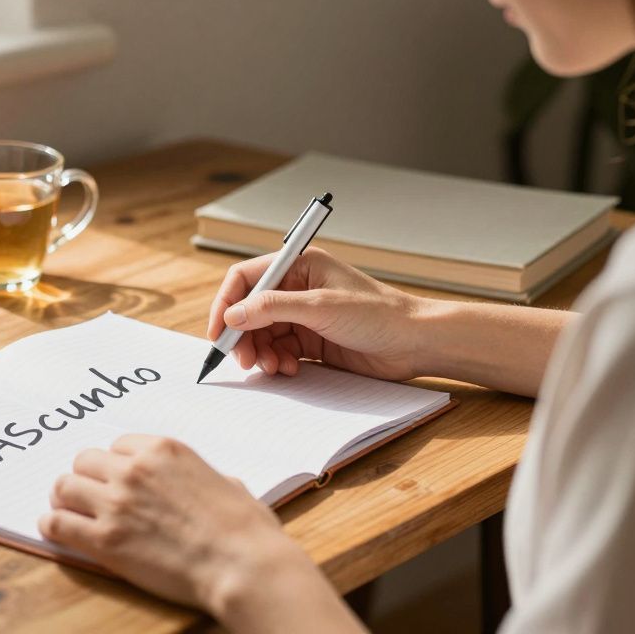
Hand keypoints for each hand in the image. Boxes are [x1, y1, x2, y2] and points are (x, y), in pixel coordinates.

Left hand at [40, 435, 298, 613]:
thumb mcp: (230, 484)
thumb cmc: (245, 529)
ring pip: (63, 487)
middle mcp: (134, 470)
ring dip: (64, 499)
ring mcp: (116, 503)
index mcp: (163, 450)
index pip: (117, 445)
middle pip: (84, 461)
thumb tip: (217, 484)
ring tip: (68, 512)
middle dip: (86, 479)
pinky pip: (57, 524)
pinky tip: (57, 531)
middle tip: (88, 496)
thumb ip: (208, 478)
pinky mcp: (104, 540)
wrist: (241, 564)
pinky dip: (52, 527)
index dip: (116, 464)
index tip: (116, 479)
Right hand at [208, 247, 424, 380]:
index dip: (226, 304)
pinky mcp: (312, 340)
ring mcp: (304, 315)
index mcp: (299, 265)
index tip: (218, 332)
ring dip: (261, 352)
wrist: (415, 343)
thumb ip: (272, 308)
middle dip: (243, 336)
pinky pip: (280, 350)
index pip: (246, 279)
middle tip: (244, 360)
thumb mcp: (320, 306)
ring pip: (263, 334)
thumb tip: (232, 315)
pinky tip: (291, 369)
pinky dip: (278, 361)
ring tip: (274, 367)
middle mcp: (297, 287)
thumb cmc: (378, 314)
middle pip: (249, 310)